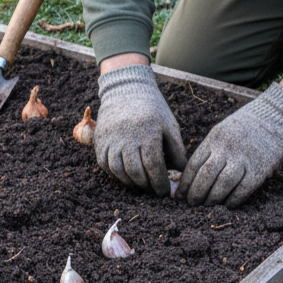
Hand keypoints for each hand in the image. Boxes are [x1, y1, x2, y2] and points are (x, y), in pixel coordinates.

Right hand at [94, 63, 186, 195]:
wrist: (126, 90)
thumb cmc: (153, 111)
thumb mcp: (169, 126)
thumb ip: (177, 151)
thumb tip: (182, 174)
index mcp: (148, 133)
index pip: (154, 167)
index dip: (160, 183)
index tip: (165, 191)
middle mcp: (127, 137)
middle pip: (136, 172)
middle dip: (147, 186)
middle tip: (154, 190)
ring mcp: (111, 140)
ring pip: (119, 171)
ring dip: (131, 182)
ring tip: (141, 184)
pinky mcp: (100, 141)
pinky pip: (106, 165)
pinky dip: (116, 174)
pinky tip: (127, 175)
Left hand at [178, 83, 282, 207]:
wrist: (278, 116)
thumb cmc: (246, 127)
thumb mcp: (223, 131)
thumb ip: (209, 150)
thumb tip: (191, 176)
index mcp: (215, 138)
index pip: (193, 165)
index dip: (184, 183)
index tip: (179, 195)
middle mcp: (227, 148)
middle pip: (205, 176)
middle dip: (195, 194)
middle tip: (191, 204)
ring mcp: (244, 159)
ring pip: (221, 185)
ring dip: (212, 200)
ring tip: (207, 206)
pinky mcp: (260, 170)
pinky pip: (242, 190)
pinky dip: (233, 200)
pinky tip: (228, 204)